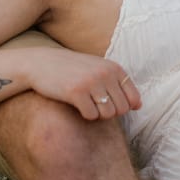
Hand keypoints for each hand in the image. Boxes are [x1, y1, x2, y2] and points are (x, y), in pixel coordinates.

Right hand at [25, 49, 141, 121]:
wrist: (40, 63)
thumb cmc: (72, 69)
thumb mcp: (98, 69)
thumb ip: (119, 85)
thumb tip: (139, 106)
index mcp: (114, 68)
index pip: (133, 99)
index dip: (121, 106)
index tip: (105, 101)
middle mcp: (105, 73)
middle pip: (121, 109)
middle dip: (109, 112)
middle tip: (93, 103)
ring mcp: (91, 82)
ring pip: (107, 114)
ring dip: (96, 114)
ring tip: (85, 102)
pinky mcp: (76, 92)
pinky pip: (91, 116)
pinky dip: (84, 115)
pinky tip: (75, 104)